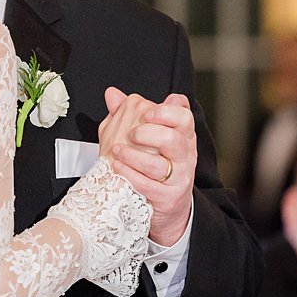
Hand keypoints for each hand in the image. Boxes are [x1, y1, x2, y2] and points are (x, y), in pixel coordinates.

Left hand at [101, 89, 195, 244]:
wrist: (165, 202)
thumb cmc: (156, 164)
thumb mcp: (145, 136)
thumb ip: (129, 113)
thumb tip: (112, 94)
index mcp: (182, 135)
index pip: (184, 118)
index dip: (166, 112)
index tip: (147, 113)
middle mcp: (184, 155)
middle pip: (173, 139)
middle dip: (147, 134)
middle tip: (130, 134)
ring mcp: (178, 177)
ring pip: (159, 165)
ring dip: (133, 156)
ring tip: (116, 150)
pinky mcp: (168, 197)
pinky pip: (149, 186)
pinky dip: (129, 174)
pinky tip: (117, 166)